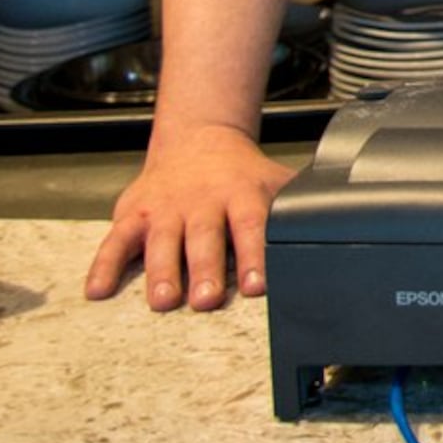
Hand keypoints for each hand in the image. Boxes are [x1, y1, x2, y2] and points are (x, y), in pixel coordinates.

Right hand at [83, 123, 295, 310]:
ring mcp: (166, 209)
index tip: (258, 285)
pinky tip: (97, 292)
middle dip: (207, 269)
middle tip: (208, 299)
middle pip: (205, 238)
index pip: (252, 227)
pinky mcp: (134, 214)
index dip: (256, 255)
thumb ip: (299, 206)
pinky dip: (105, 265)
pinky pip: (115, 241)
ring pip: (162, 242)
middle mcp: (202, 202)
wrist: (199, 140)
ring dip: (161, 272)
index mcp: (242, 195)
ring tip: (163, 301)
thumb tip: (345, 223)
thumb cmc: (242, 176)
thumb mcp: (274, 182)